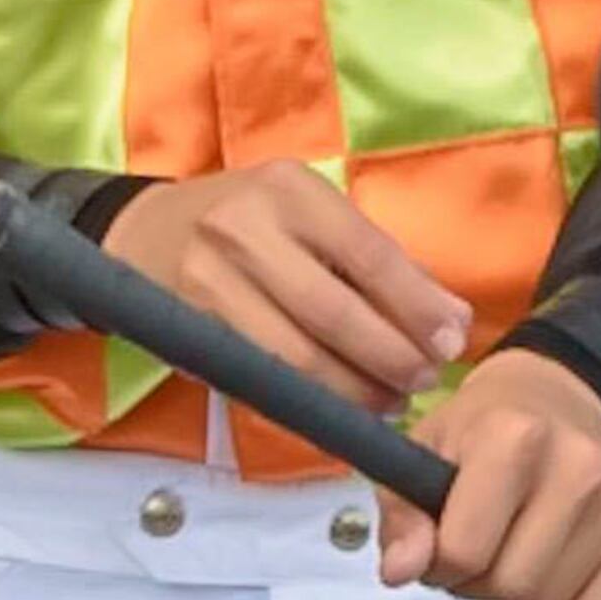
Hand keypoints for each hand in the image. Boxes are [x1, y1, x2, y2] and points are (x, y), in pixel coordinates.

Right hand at [112, 163, 469, 414]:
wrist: (146, 232)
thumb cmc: (252, 220)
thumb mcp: (310, 212)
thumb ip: (376, 260)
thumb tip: (450, 320)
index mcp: (289, 191)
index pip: (367, 254)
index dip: (416, 306)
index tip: (454, 341)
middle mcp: (244, 232)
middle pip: (332, 314)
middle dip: (390, 358)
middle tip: (425, 381)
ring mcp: (209, 285)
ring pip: (295, 360)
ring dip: (354, 392)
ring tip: (390, 401)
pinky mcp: (191, 335)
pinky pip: (262, 380)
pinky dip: (310, 402)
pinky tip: (341, 408)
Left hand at [376, 349, 600, 599]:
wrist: (553, 398)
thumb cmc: (476, 433)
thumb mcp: (421, 456)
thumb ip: (402, 516)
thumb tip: (400, 572)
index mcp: (514, 436)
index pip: (465, 551)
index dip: (438, 564)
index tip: (439, 541)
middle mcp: (578, 464)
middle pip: (512, 585)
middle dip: (479, 584)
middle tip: (476, 548)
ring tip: (509, 553)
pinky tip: (542, 583)